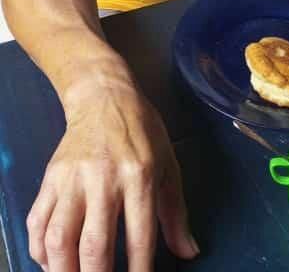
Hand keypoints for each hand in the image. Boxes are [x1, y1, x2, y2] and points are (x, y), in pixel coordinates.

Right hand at [27, 80, 198, 271]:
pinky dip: (40, 250)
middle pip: (94, 246)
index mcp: (138, 176)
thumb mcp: (168, 164)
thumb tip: (189, 251)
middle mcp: (103, 179)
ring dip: (64, 270)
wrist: (103, 95)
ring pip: (59, 238)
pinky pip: (38, 222)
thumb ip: (176, 213)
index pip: (140, 238)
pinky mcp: (51, 178)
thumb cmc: (140, 130)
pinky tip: (53, 262)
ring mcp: (72, 179)